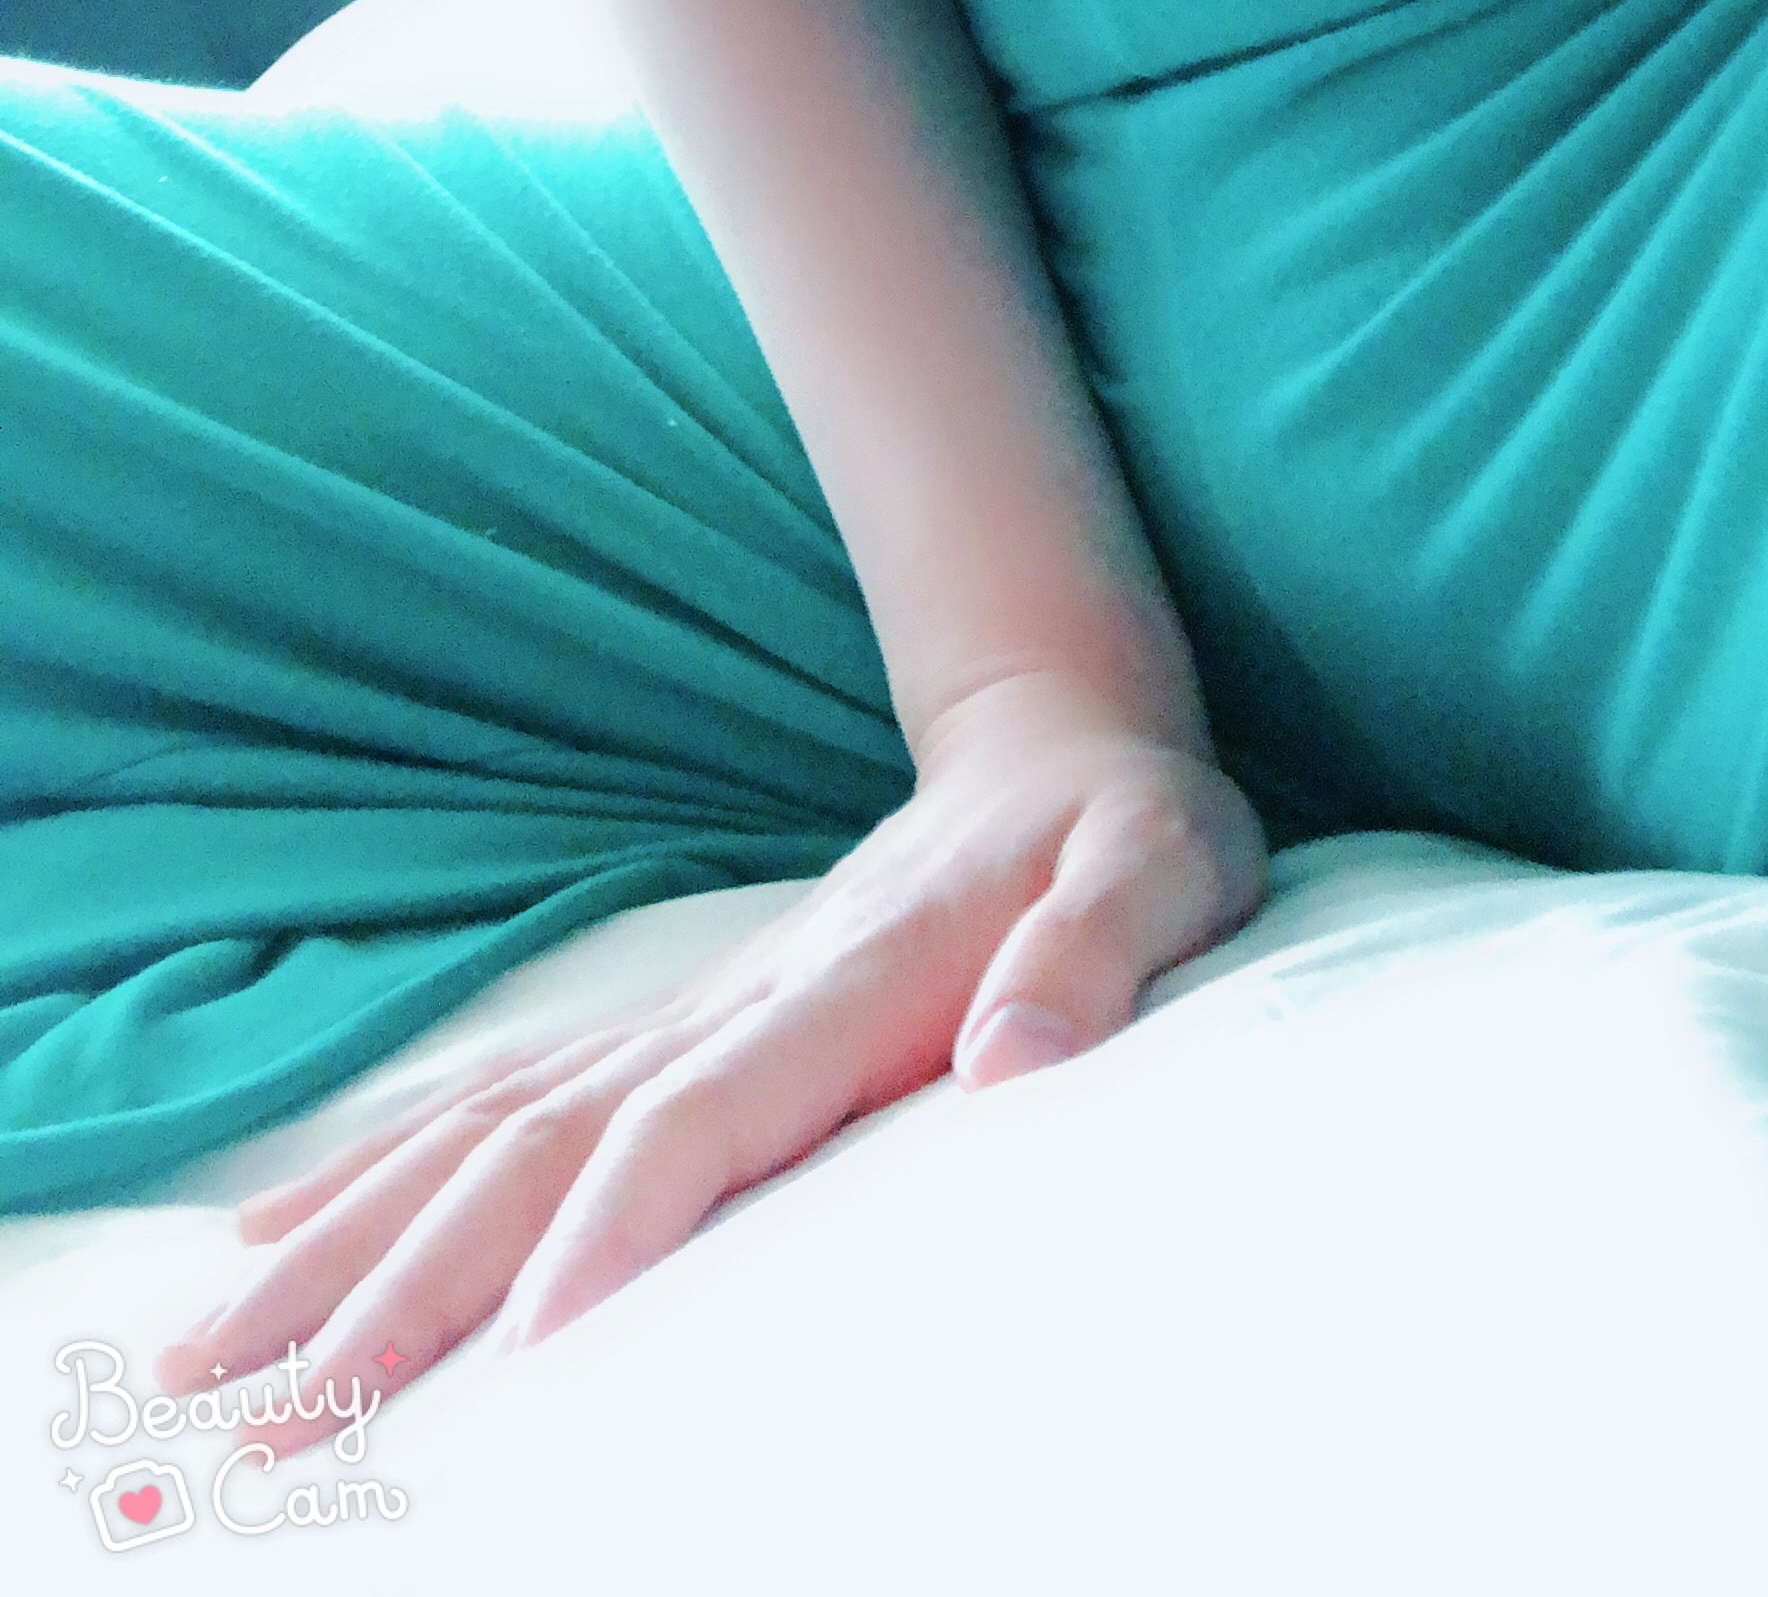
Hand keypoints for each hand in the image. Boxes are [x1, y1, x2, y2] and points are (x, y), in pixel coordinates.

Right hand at [151, 673, 1268, 1460]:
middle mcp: (734, 997)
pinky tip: (282, 1240)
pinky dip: (382, 1172)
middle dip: (409, 1276)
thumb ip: (1098, 956)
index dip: (617, 1213)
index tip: (533, 1334)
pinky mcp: (665, 1029)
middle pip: (541, 1140)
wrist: (1057, 744)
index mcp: (851, 976)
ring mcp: (682, 1010)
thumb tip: (1015, 1059)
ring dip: (350, 1242)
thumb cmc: (1127, 832)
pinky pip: (497, 1106)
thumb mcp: (1168, 870)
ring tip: (213, 1354)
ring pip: (484, 1129)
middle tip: (285, 1409)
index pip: (707, 1107)